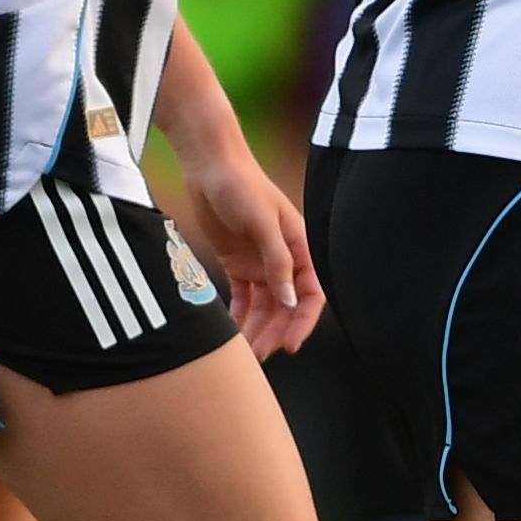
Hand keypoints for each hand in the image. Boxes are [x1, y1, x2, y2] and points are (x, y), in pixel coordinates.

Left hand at [165, 139, 323, 355]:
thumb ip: (277, 261)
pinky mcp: (237, 263)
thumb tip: (290, 299)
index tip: (290, 345)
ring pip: (263, 307)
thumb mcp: (262, 222)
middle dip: (275, 331)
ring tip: (242, 353)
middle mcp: (283, 259)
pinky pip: (242, 298)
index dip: (303, 321)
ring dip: (257, 329)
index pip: (310, 293)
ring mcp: (259, 262)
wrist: (210, 165)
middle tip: (259, 355)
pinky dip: (239, 317)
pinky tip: (232, 335)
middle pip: (285, 306)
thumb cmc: (241, 185)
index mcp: (299, 247)